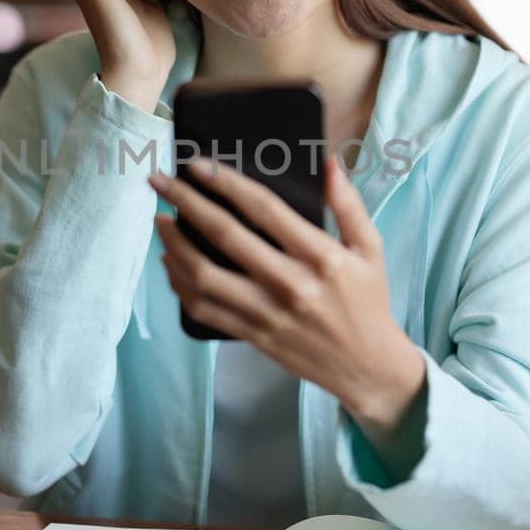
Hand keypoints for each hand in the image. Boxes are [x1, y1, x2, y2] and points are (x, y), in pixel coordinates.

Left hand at [148, 156, 426, 437]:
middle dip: (186, 203)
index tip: (198, 165)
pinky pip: (205, 309)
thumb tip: (328, 163)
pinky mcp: (253, 335)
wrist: (366, 366)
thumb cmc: (368, 301)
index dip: (227, 183)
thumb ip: (348, 204)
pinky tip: (170, 263)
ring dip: (175, 245)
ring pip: (205, 276)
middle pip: (225, 236)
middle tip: (159, 182)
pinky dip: (180, 285)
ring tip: (160, 220)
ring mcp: (267, 313)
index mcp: (321, 257)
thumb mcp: (370, 249)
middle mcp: (290, 284)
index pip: (264, 209)